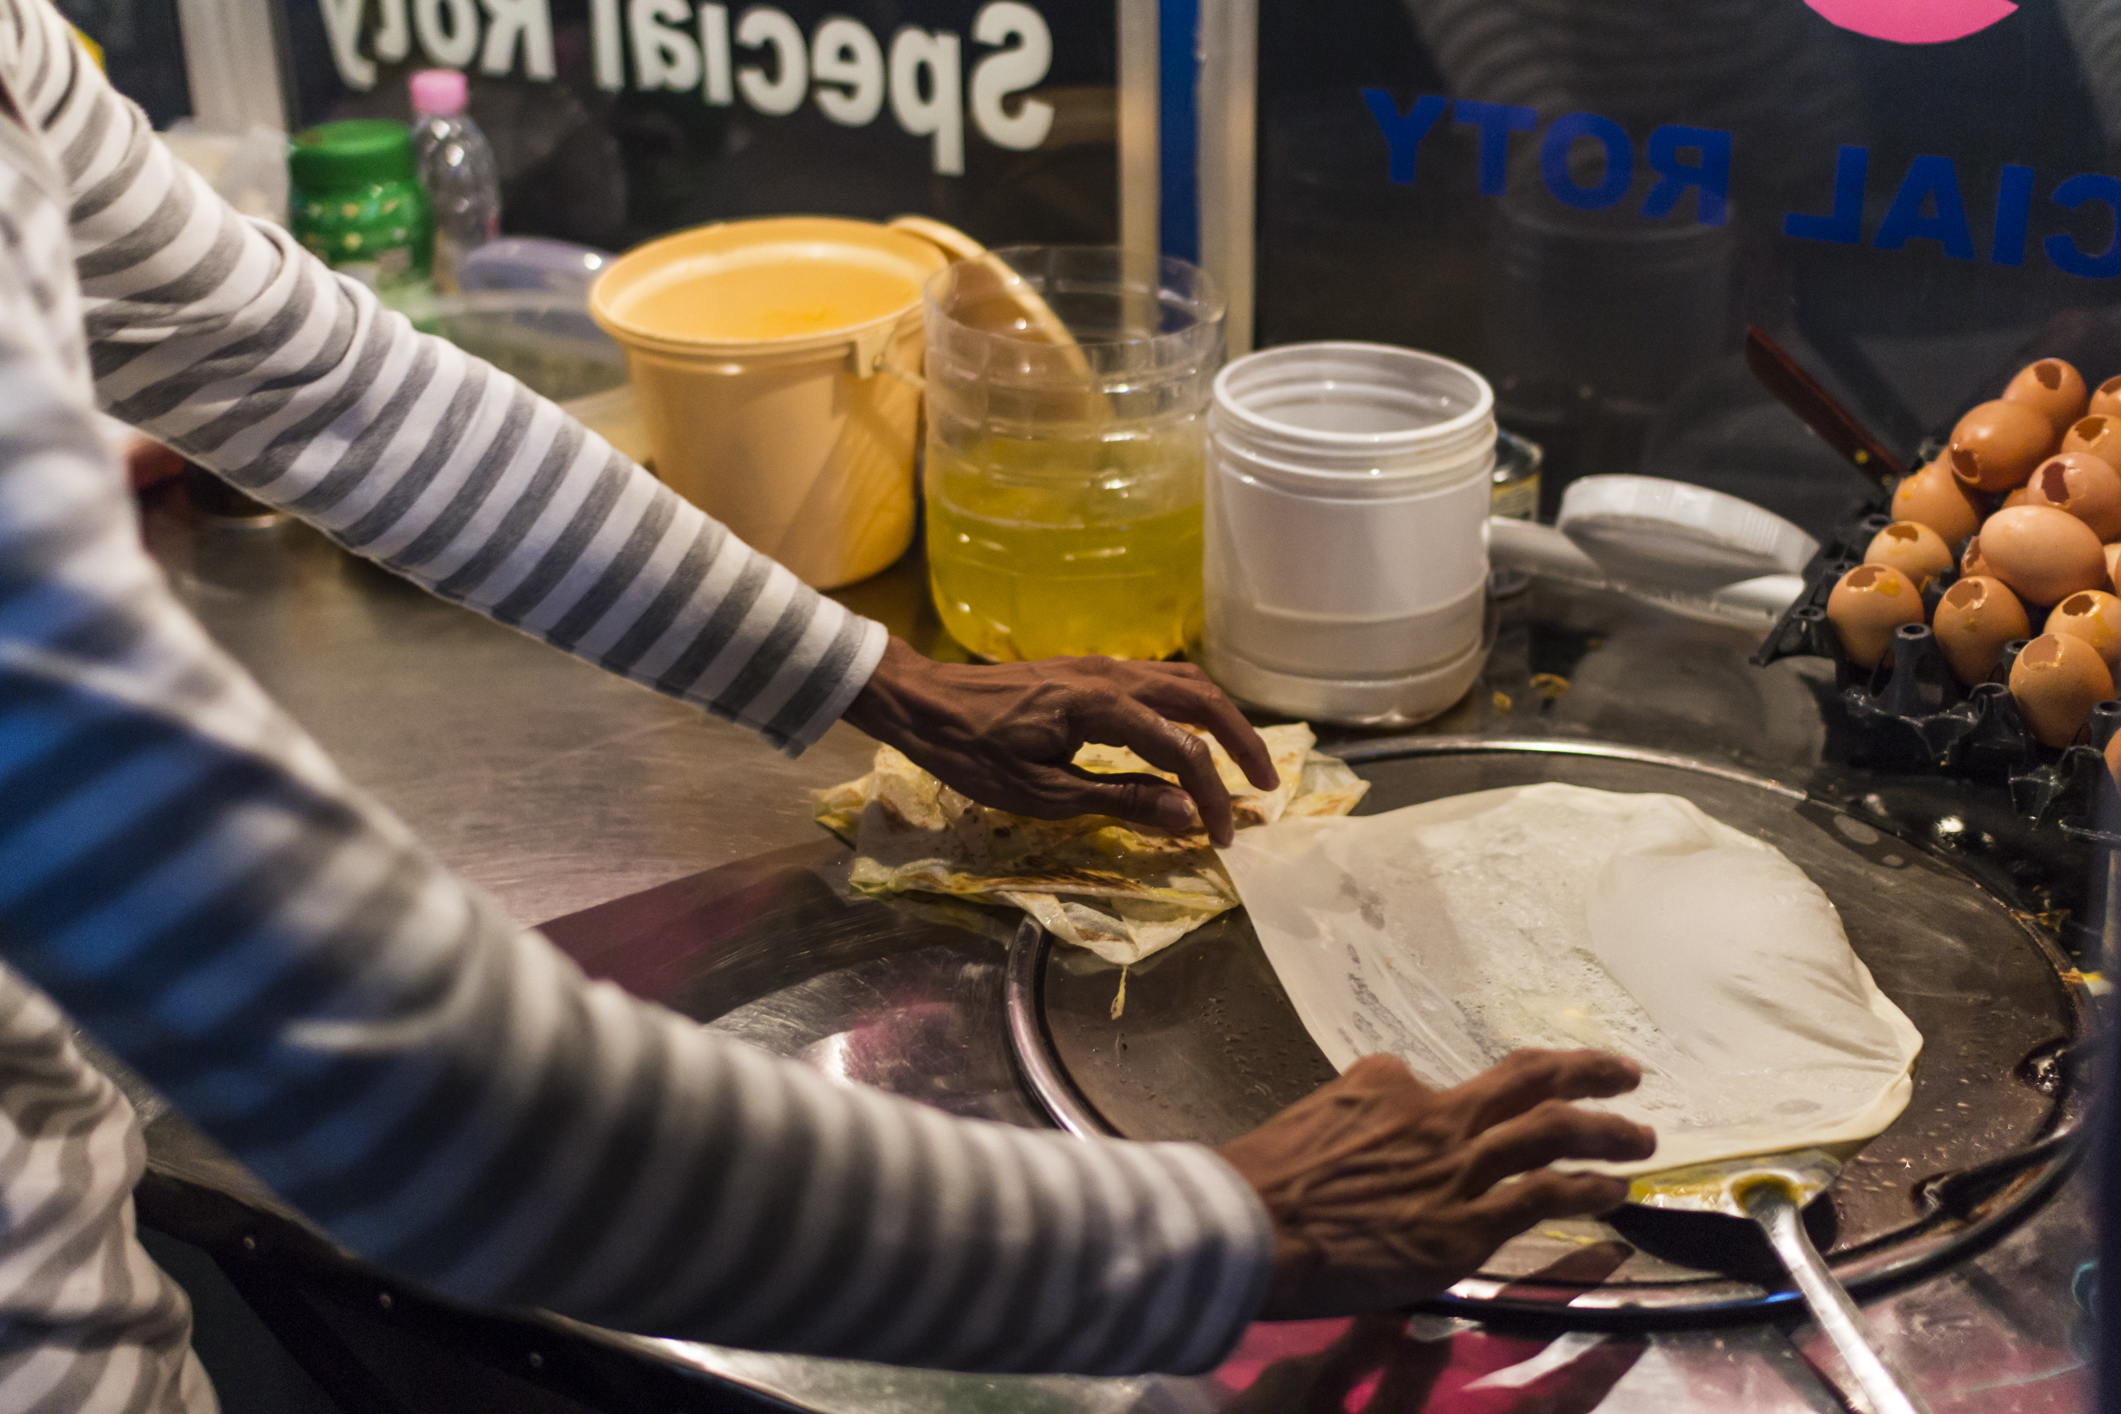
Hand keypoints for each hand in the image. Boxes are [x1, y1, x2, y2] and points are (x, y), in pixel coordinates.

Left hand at [840, 637, 1278, 846]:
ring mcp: (1103, 667)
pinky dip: (1190, 708)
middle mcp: (1114, 676)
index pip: (1182, 750)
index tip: (1224, 835)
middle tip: (1265, 786)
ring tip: (1238, 761)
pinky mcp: (1091, 671)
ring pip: (1185, 683)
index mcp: (1104, 707)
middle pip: (1202, 700)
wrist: (925, 703)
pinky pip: (1160, 682)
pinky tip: (1190, 736)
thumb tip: (1186, 814)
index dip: (1211, 796)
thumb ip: (1120, 800)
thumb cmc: (974, 755)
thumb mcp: (1043, 794)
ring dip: (1220, 720)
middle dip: (1242, 742)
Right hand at [1219, 1050, 1655, 1319]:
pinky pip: (1541, 1197)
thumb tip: (1360, 1142)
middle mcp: (1432, 1114)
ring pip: (1550, 1133)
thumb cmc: (1260, 1180)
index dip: (1454, 1102)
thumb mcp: (1305, 1122)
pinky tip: (1614, 1191)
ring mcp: (1454, 1170)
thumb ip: (1348, 1121)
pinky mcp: (1463, 1227)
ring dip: (1605, 1131)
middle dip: (1584, 1071)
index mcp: (1385, 1083)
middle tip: (1624, 1071)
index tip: (1466, 1116)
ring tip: (1641, 1137)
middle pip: (1526, 1080)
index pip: (1434, 1083)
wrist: (1252, 1223)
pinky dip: (1585, 1189)